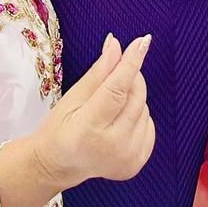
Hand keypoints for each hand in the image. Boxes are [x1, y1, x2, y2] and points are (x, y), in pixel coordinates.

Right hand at [29, 34, 154, 192]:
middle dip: (129, 76)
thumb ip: (99, 72)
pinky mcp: (136, 162)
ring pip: (144, 108)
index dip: (131, 63)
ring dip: (132, 98)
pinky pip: (148, 124)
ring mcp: (126, 158)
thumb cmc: (60, 129)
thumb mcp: (73, 97)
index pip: (117, 89)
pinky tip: (118, 121)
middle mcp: (112, 147)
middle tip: (113, 74)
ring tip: (108, 108)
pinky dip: (137, 115)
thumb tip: (116, 45)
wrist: (59, 164)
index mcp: (89, 130)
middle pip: (135, 96)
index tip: (143, 41)